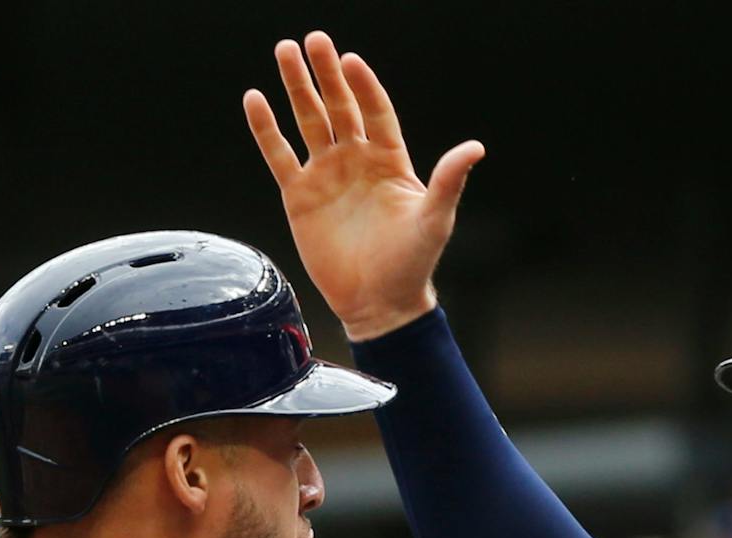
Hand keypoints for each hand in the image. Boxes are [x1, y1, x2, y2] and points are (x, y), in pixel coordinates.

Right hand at [245, 33, 484, 341]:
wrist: (380, 304)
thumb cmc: (412, 264)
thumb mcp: (434, 220)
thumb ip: (449, 181)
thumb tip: (476, 147)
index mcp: (389, 161)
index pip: (375, 111)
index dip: (363, 86)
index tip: (351, 61)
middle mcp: (356, 161)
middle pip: (339, 107)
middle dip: (326, 74)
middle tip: (313, 40)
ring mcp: (327, 175)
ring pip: (308, 121)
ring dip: (296, 88)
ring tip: (284, 52)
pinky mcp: (300, 196)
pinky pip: (280, 155)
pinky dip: (267, 129)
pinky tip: (255, 99)